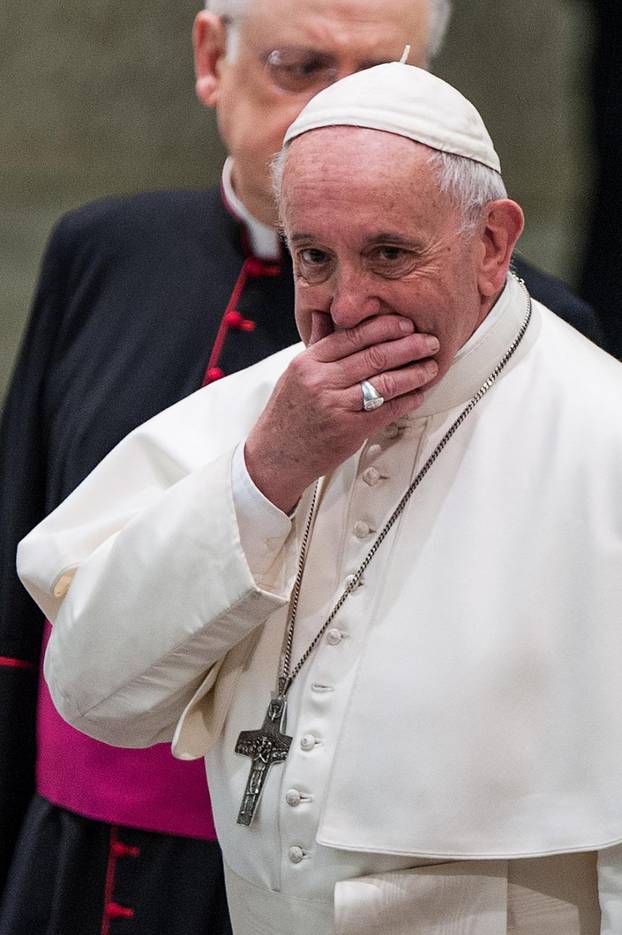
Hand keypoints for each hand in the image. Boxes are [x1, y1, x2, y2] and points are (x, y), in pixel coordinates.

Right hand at [244, 316, 438, 511]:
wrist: (275, 456)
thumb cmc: (286, 416)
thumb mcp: (294, 374)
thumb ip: (316, 345)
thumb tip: (326, 315)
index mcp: (309, 362)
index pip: (353, 335)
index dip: (385, 327)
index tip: (406, 324)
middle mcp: (322, 381)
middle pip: (374, 356)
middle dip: (409, 346)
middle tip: (428, 342)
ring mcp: (336, 406)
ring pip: (385, 382)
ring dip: (414, 373)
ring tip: (430, 368)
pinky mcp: (349, 430)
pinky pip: (386, 410)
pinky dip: (406, 401)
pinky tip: (417, 394)